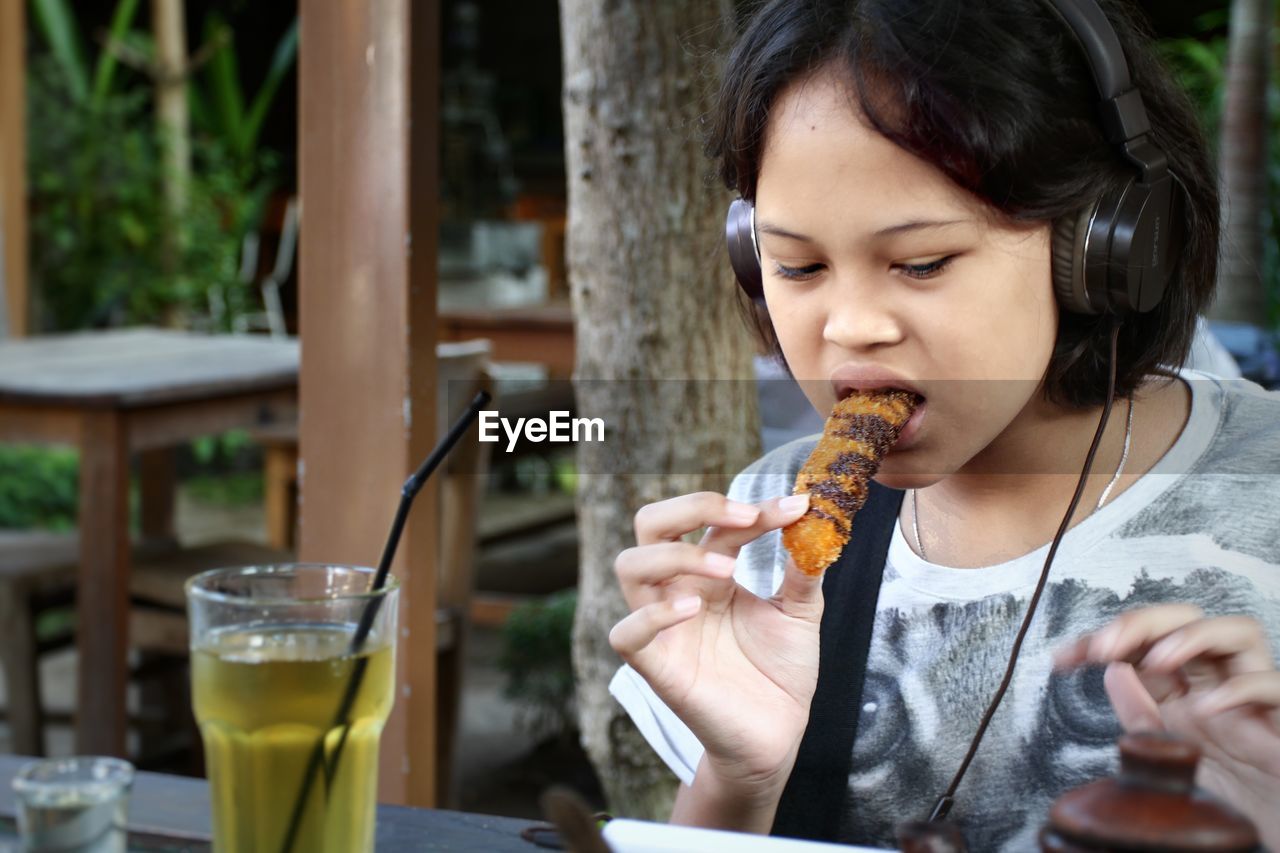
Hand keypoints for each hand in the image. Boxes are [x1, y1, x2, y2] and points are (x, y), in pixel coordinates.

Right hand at [610, 490, 818, 798]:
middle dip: (691, 506)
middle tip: (742, 516)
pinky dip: (652, 615)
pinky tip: (692, 610)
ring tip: (725, 568)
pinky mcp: (657, 667)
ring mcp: (664, 626)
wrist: (779, 734)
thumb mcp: (800, 613)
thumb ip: (803, 570)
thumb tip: (813, 521)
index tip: (795, 508)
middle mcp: (679, 590)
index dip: (753, 510)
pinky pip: (627, 635)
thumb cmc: (780, 672)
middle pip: (651, 524)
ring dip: (675, 555)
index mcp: (709, 573)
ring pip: (630, 567)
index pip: (715, 523)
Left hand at [1054, 604, 1279, 848]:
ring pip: (1239, 632)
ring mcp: (1255, 697)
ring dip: (1191, 637)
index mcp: (1187, 687)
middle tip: (1105, 645)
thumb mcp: (1169, 755)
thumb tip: (1113, 671)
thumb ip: (1141, 715)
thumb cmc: (1230, 794)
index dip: (1102, 640)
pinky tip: (1206, 707)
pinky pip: (1273, 685)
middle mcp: (1221, 682)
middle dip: (1142, 622)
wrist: (1274, 828)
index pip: (1144, 643)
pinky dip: (1240, 688)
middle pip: (1188, 621)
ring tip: (1157, 662)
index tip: (1063, 657)